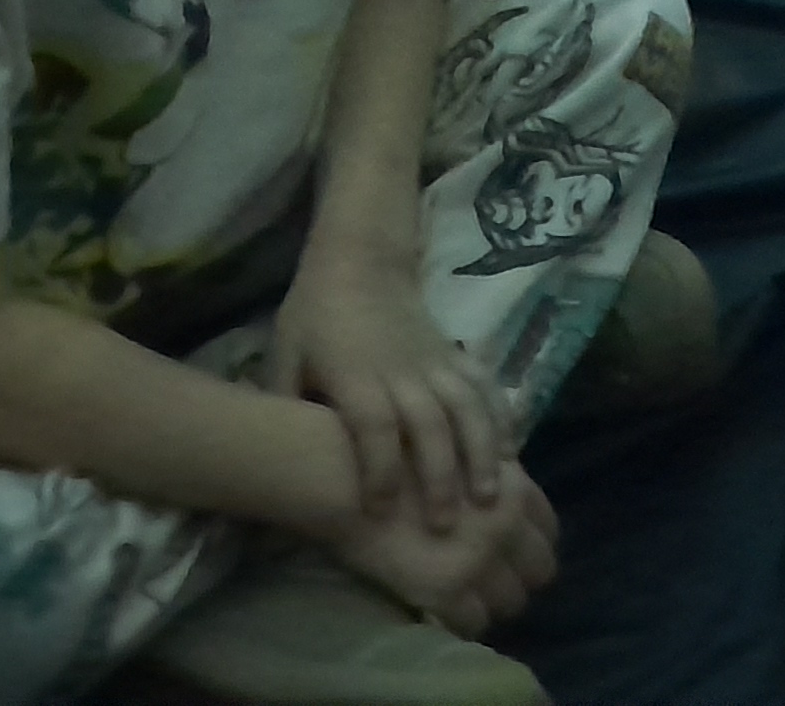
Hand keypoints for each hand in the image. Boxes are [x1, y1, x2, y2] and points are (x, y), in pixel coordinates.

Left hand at [266, 251, 504, 535]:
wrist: (361, 258)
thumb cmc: (315, 314)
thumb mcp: (285, 357)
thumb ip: (285, 408)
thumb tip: (274, 465)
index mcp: (355, 375)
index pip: (373, 425)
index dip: (377, 468)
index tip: (378, 510)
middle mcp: (402, 371)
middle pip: (429, 424)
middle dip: (440, 476)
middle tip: (447, 526)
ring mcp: (436, 361)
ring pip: (467, 408)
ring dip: (481, 453)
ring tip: (492, 497)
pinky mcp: (456, 354)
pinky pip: (485, 388)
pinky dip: (501, 419)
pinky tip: (511, 454)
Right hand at [323, 459, 558, 639]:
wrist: (352, 478)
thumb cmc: (399, 457)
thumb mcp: (462, 455)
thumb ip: (489, 478)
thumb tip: (499, 501)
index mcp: (514, 488)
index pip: (549, 530)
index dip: (533, 547)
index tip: (513, 558)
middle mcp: (506, 524)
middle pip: (541, 570)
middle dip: (521, 580)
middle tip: (494, 586)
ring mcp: (479, 558)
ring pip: (511, 602)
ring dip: (493, 604)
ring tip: (469, 603)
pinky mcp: (445, 590)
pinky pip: (472, 623)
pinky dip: (463, 623)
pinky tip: (446, 615)